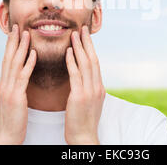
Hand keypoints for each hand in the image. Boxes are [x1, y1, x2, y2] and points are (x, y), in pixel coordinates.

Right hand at [0, 24, 36, 144]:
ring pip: (15, 63)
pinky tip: (34, 53)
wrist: (7, 137)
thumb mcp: (13, 99)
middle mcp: (5, 84)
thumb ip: (16, 86)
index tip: (15, 32)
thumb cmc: (13, 119)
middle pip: (9, 57)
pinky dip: (28, 63)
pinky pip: (23, 76)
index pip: (8, 60)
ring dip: (21, 47)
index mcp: (5, 84)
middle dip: (13, 41)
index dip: (11, 45)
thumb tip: (21, 75)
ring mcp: (9, 89)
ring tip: (26, 33)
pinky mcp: (16, 97)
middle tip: (18, 26)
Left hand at [64, 25, 105, 144]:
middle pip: (93, 59)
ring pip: (86, 64)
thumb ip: (90, 87)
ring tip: (74, 34)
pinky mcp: (79, 96)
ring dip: (80, 47)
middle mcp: (97, 86)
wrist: (84, 137)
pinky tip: (68, 52)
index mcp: (99, 87)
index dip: (91, 48)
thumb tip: (87, 76)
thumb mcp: (91, 101)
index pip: (95, 62)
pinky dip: (72, 62)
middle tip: (83, 28)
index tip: (86, 36)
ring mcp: (90, 91)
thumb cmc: (84, 120)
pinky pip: (76, 75)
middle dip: (87, 43)